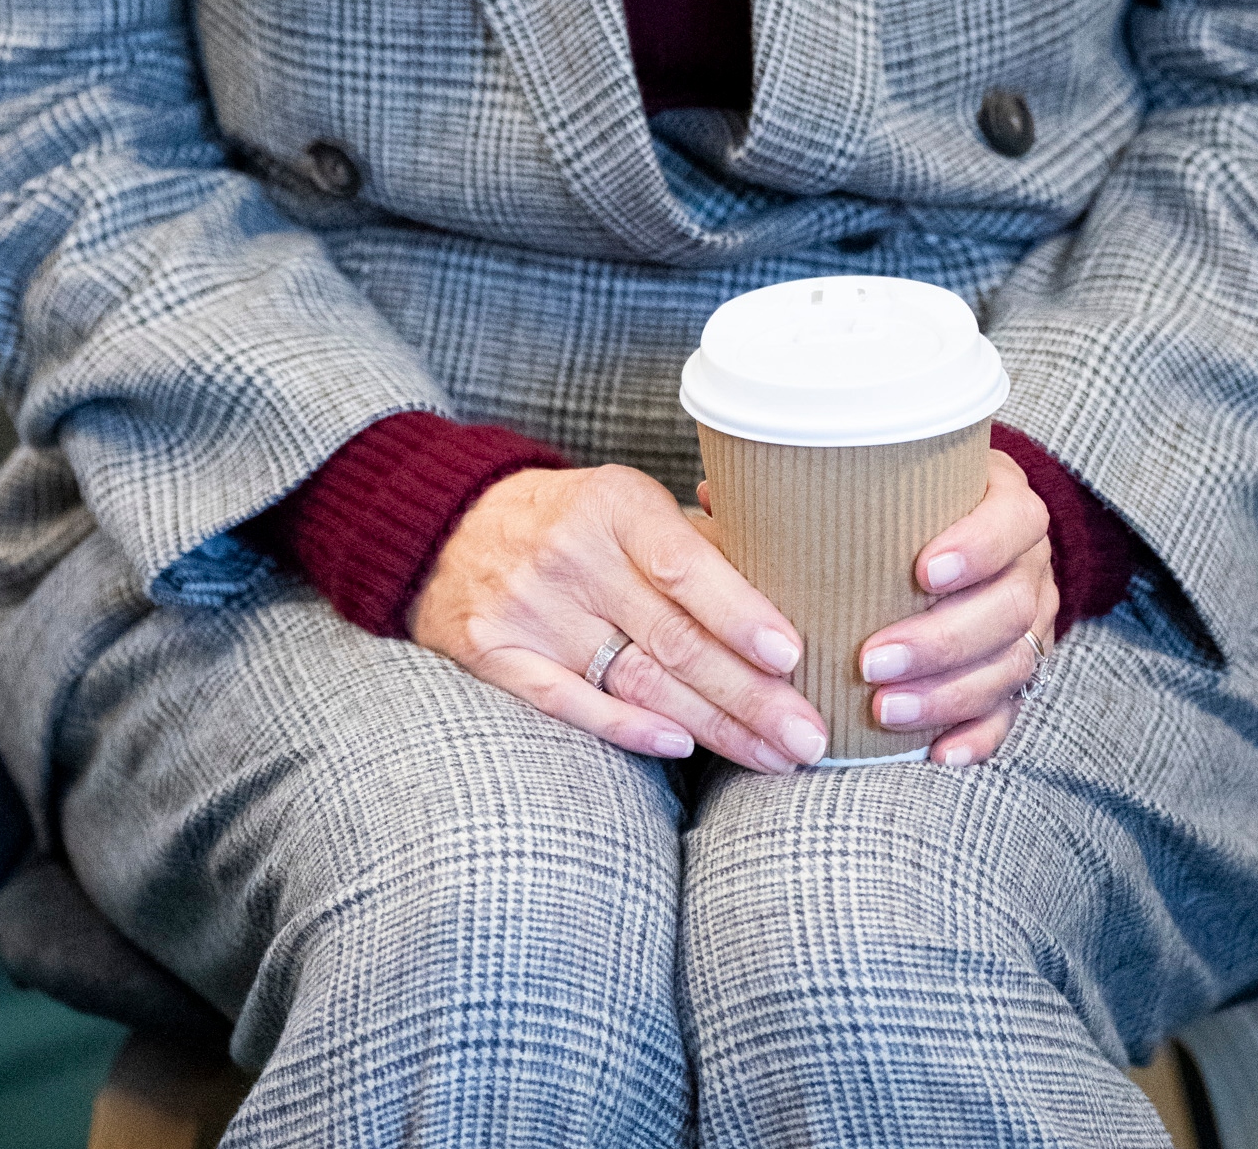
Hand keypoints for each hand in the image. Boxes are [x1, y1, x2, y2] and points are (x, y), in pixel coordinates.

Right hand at [409, 462, 829, 772]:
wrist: (449, 525)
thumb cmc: (570, 518)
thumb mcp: (626, 501)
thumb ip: (695, 539)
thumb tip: (790, 574)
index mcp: (613, 505)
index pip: (684, 565)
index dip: (740, 613)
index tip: (791, 656)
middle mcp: (570, 556)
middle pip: (672, 639)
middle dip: (749, 695)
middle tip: (808, 737)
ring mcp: (529, 610)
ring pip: (636, 680)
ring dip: (713, 726)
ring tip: (775, 756)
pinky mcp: (495, 656)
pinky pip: (569, 703)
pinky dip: (629, 728)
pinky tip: (682, 748)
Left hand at [854, 446, 1056, 764]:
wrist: (974, 533)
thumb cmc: (911, 501)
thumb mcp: (893, 476)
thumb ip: (837, 485)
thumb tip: (724, 497)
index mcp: (1006, 504)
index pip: (1013, 522)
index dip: (977, 547)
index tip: (922, 571)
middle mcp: (1029, 564)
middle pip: (1009, 606)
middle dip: (940, 640)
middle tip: (872, 661)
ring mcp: (1031, 622)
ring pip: (1011, 664)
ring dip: (947, 693)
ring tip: (885, 710)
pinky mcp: (1019, 670)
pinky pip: (1010, 710)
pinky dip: (978, 735)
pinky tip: (938, 752)